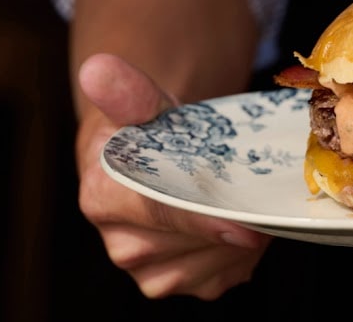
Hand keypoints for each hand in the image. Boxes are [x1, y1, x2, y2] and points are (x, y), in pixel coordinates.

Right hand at [74, 53, 271, 299]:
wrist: (151, 161)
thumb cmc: (149, 130)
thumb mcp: (142, 104)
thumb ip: (126, 90)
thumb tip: (98, 70)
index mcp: (102, 198)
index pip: (157, 213)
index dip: (201, 219)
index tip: (241, 222)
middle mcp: (121, 245)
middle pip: (191, 243)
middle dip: (230, 221)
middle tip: (255, 192)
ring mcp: (147, 272)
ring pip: (209, 266)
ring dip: (240, 240)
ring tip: (245, 204)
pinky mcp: (174, 283)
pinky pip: (219, 279)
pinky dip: (240, 256)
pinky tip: (241, 228)